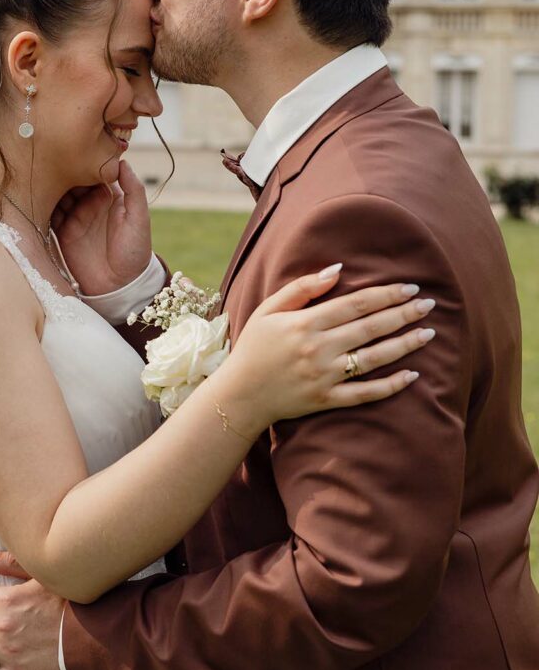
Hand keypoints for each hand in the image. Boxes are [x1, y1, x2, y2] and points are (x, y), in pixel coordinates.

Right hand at [51, 160, 152, 295]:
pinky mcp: (63, 233)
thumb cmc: (135, 251)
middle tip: (55, 161)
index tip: (77, 151)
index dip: (85, 162)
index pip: (94, 173)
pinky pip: (50, 215)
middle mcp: (91, 204)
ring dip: (52, 186)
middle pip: (73, 181)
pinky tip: (38, 196)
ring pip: (59, 195)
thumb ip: (134, 190)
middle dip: (64, 171)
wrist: (120, 286)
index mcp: (110, 197)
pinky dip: (43, 206)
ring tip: (44, 176)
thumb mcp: (139, 219)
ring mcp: (75, 218)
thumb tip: (122, 162)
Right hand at [218, 266, 435, 429]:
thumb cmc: (254, 347)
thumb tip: (337, 270)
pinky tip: (412, 375)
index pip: (356, 304)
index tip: (410, 288)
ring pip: (374, 358)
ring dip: (405, 345)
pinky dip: (390, 386)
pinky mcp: (327, 400)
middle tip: (429, 305)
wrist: (239, 395)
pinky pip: (365, 394)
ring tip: (429, 333)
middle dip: (403, 314)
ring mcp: (325, 376)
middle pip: (370, 327)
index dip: (386, 294)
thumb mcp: (269, 310)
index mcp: (306, 323)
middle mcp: (319, 349)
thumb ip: (302, 288)